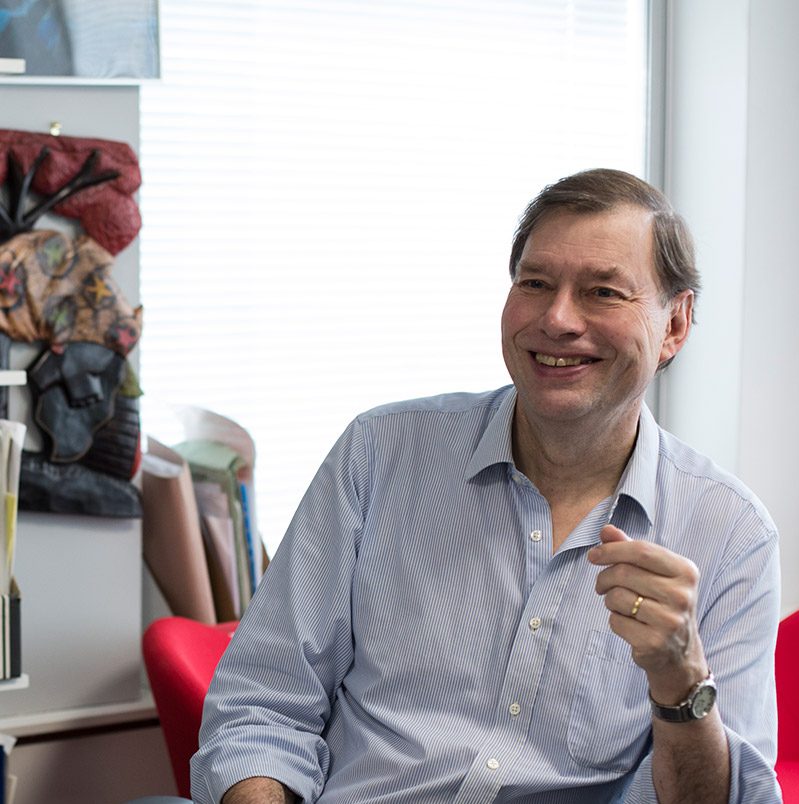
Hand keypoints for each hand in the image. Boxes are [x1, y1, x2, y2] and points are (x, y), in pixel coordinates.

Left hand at [587, 524, 706, 702]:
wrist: (679, 652)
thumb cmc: (661, 602)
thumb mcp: (653, 573)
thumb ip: (629, 548)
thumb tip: (606, 529)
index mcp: (686, 571)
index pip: (641, 550)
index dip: (611, 549)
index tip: (593, 555)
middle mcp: (683, 595)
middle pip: (624, 573)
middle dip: (604, 577)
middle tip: (601, 585)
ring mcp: (671, 621)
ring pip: (617, 597)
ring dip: (609, 599)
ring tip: (621, 605)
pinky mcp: (655, 643)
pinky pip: (616, 621)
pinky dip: (615, 620)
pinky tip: (629, 624)